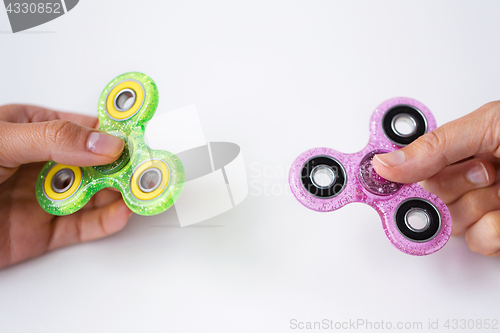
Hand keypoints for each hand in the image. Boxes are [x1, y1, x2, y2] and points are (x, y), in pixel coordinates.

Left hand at [0, 104, 131, 268]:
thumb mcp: (0, 141)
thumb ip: (53, 140)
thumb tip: (102, 143)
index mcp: (32, 129)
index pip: (83, 127)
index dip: (115, 131)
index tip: (140, 135)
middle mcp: (42, 163)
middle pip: (96, 162)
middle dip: (124, 165)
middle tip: (148, 167)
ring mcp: (45, 197)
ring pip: (95, 194)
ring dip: (121, 192)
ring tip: (142, 191)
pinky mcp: (45, 231)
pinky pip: (83, 225)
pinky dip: (106, 221)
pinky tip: (120, 213)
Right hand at [373, 101, 499, 255]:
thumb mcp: (491, 126)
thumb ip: (437, 144)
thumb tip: (386, 162)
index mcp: (462, 145)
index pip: (411, 161)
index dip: (391, 173)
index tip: (373, 181)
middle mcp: (470, 176)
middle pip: (426, 196)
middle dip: (450, 188)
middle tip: (480, 173)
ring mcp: (485, 205)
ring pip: (449, 222)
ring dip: (476, 208)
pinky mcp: (498, 232)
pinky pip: (477, 242)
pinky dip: (491, 233)